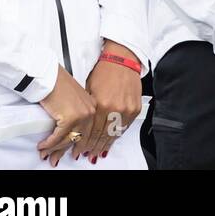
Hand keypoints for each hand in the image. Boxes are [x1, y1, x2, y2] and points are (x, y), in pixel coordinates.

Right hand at [37, 67, 96, 166]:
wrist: (49, 76)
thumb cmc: (58, 85)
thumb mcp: (73, 100)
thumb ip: (76, 114)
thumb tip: (71, 133)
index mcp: (94, 107)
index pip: (90, 132)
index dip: (82, 146)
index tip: (75, 154)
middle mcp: (91, 111)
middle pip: (80, 139)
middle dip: (66, 151)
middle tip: (56, 159)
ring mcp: (82, 115)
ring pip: (68, 140)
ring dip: (54, 149)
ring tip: (45, 153)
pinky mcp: (69, 118)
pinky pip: (58, 137)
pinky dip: (48, 143)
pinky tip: (42, 145)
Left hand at [77, 40, 141, 161]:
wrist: (122, 60)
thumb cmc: (104, 72)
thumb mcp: (89, 91)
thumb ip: (88, 111)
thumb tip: (82, 127)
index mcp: (101, 105)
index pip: (91, 131)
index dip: (84, 143)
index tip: (79, 150)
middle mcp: (115, 109)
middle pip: (103, 135)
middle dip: (94, 147)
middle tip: (88, 154)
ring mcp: (127, 109)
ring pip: (115, 133)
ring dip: (106, 144)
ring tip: (99, 152)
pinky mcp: (135, 108)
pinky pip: (125, 126)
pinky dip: (117, 134)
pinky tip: (111, 140)